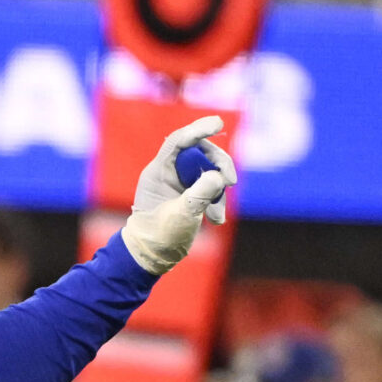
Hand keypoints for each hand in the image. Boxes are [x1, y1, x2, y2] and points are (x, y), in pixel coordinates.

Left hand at [120, 115, 236, 274]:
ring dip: (219, 188)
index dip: (197, 129)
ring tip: (218, 215)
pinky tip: (218, 219)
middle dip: (220, 164)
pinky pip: (210, 185)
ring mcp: (179, 181)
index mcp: (157, 172)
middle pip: (201, 152)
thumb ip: (200, 194)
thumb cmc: (158, 237)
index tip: (217, 123)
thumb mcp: (181, 216)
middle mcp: (167, 172)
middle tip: (231, 182)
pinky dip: (217, 199)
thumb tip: (218, 176)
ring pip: (209, 169)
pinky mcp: (189, 192)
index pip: (178, 142)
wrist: (150, 257)